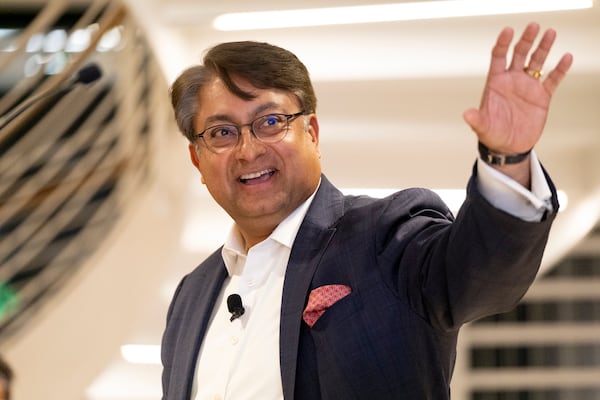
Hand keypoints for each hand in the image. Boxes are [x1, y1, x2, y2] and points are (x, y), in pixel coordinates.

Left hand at [463, 22, 572, 154]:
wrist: (508, 148)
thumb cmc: (492, 135)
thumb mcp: (482, 127)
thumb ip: (476, 119)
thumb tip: (467, 114)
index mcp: (495, 82)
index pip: (498, 57)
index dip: (502, 43)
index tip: (508, 31)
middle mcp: (512, 80)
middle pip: (519, 54)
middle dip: (526, 40)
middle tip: (533, 26)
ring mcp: (527, 86)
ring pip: (537, 62)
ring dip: (543, 48)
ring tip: (550, 33)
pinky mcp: (542, 96)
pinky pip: (552, 79)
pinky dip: (560, 69)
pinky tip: (566, 58)